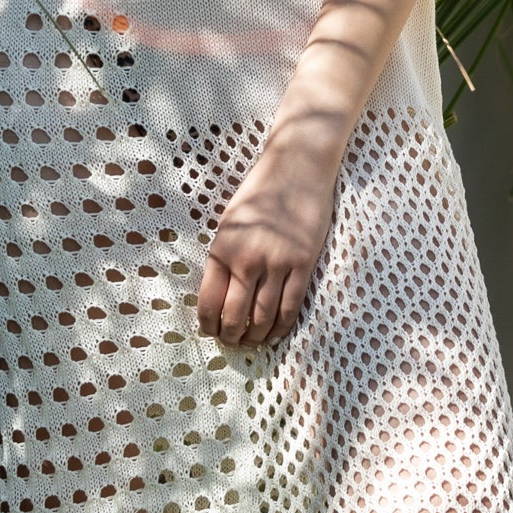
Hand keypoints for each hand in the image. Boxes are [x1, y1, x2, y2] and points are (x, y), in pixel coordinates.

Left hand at [196, 139, 337, 348]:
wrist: (297, 168)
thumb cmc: (260, 193)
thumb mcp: (230, 224)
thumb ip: (223, 258)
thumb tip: (219, 298)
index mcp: (222, 249)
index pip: (209, 304)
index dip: (209, 326)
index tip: (212, 333)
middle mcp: (247, 260)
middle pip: (235, 317)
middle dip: (231, 337)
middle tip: (233, 343)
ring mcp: (277, 264)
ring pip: (263, 318)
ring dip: (256, 337)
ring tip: (252, 343)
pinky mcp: (303, 264)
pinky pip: (290, 308)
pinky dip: (281, 328)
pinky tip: (275, 334)